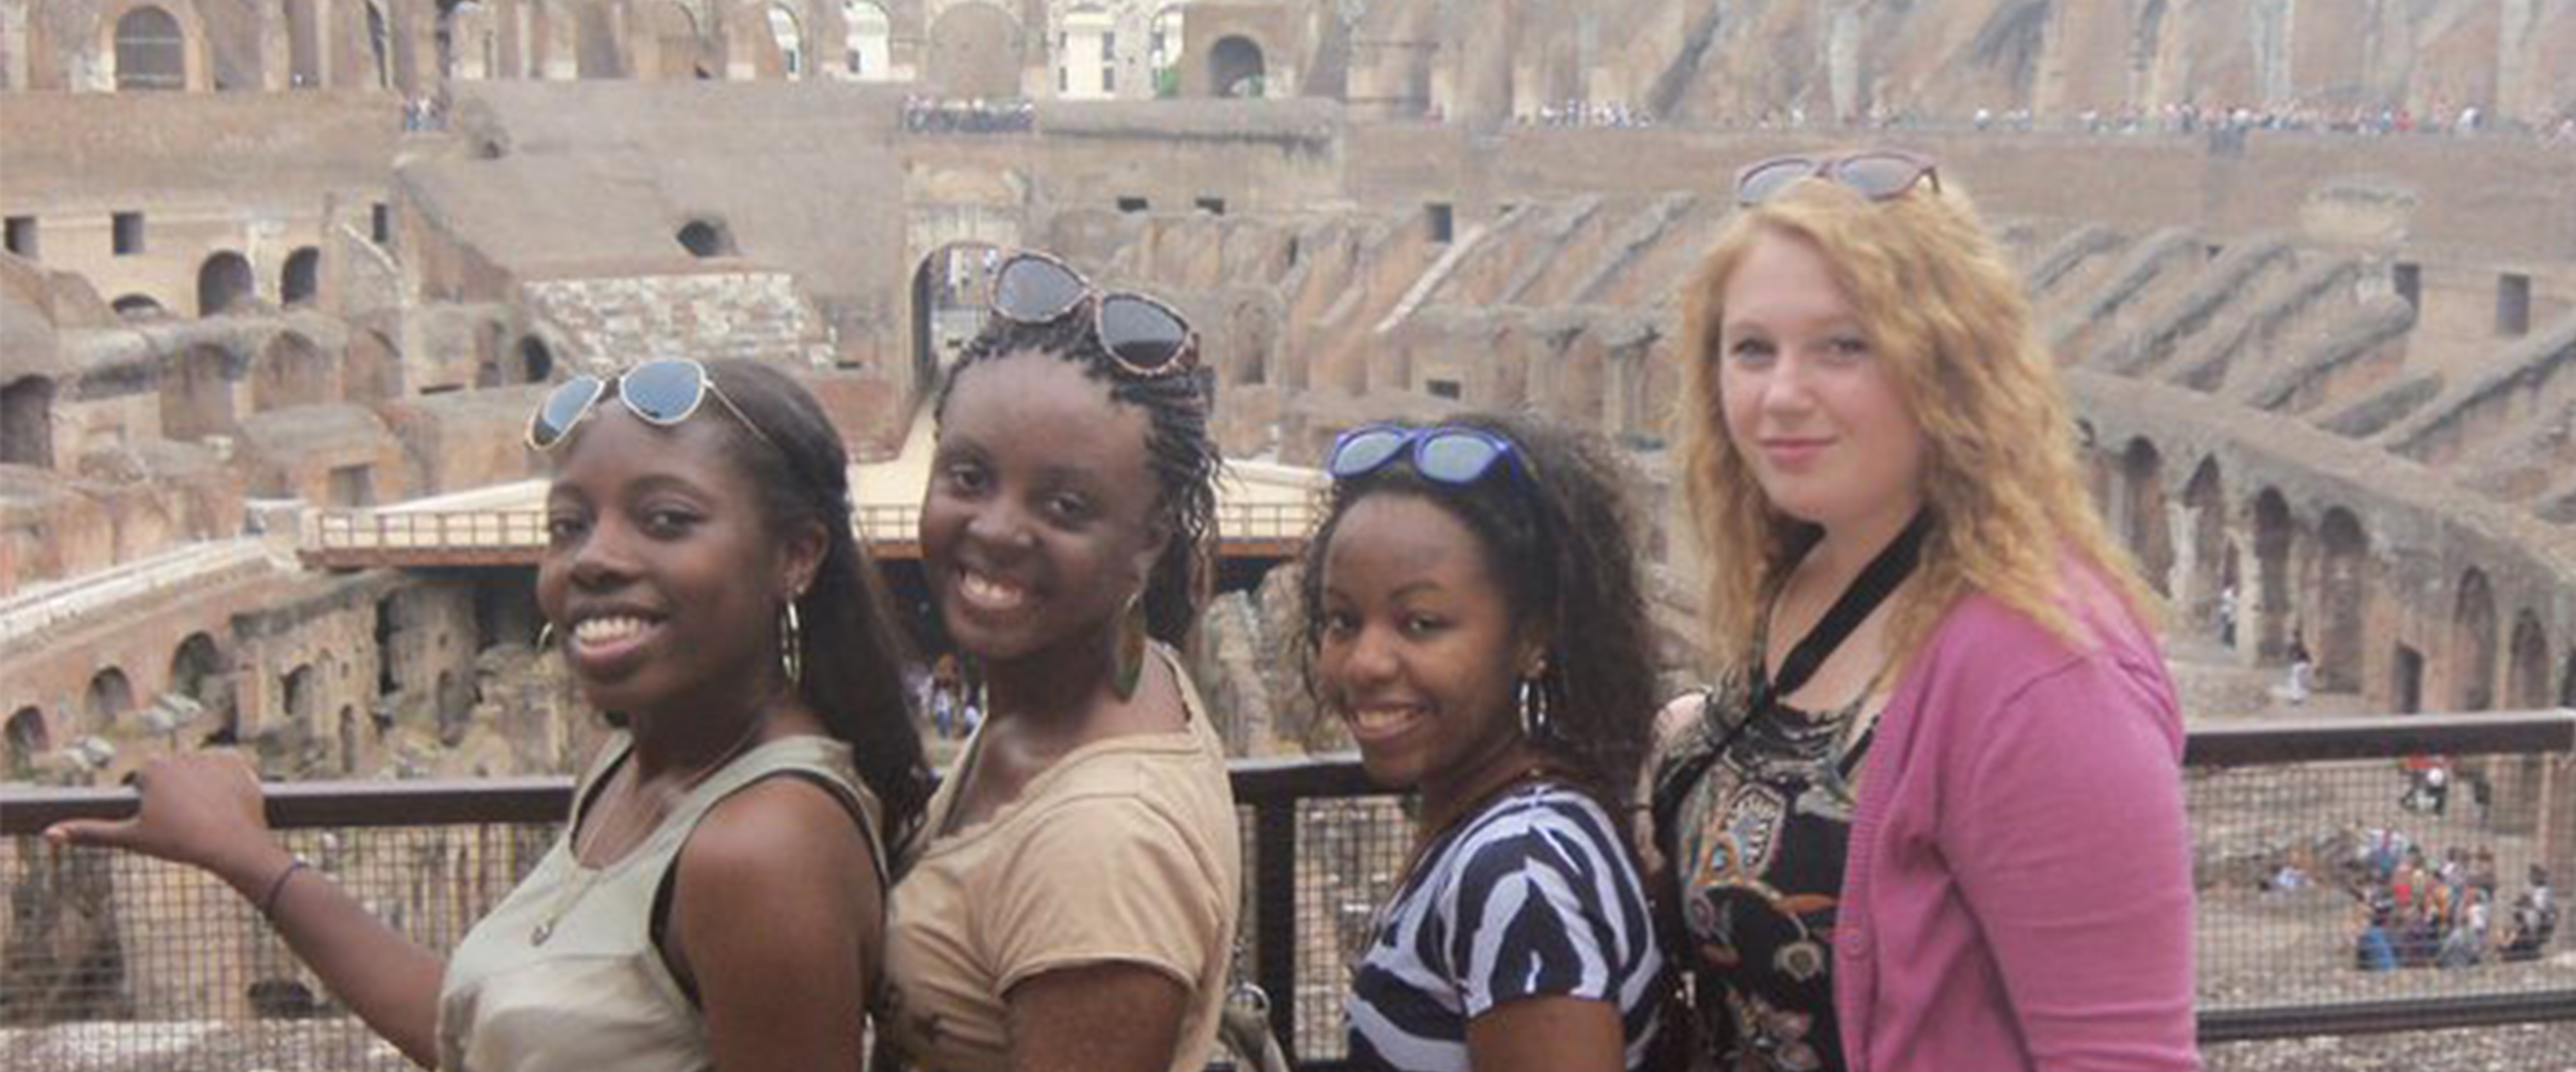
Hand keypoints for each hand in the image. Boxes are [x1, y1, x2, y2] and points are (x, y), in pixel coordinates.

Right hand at [44, 752, 287, 890]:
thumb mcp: (132, 838)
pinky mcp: (239, 763)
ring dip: (200, 792)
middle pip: (173, 779)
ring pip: (199, 777)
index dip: (155, 808)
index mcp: (153, 767)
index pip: (147, 785)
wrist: (233, 845)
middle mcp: (182, 754)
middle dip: (177, 797)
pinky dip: (224, 789)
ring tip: (206, 816)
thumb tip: (49, 834)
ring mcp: (212, 756)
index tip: (167, 822)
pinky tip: (224, 805)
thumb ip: (90, 832)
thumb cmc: (179, 843)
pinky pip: (225, 777)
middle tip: (188, 822)